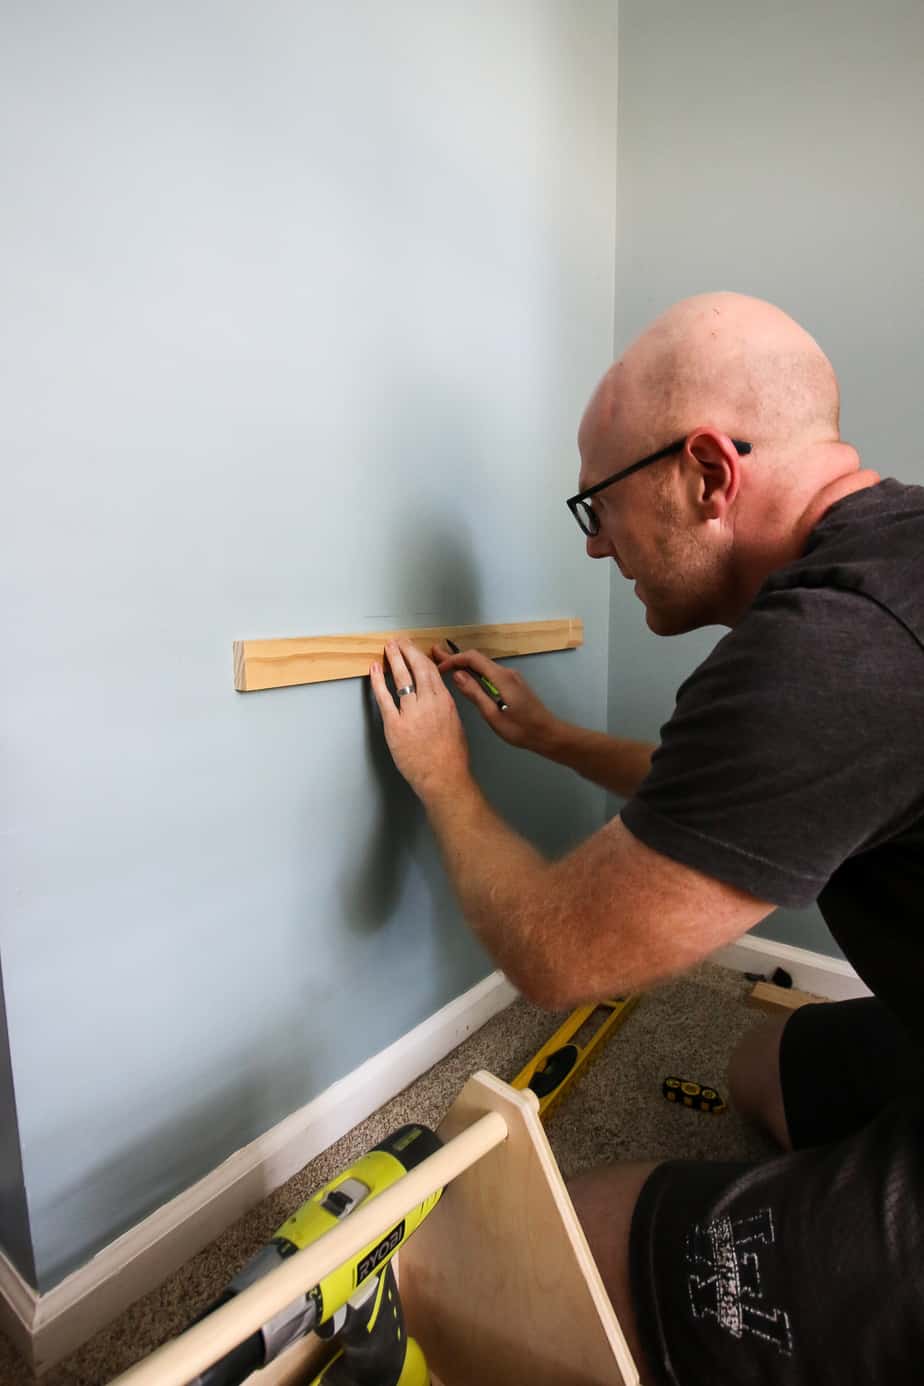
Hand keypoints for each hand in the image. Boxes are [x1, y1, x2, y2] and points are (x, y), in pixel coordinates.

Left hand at [370, 640, 471, 802]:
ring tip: (388, 648)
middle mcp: (429, 703)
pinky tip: (374, 670)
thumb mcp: (455, 724)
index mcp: (445, 702)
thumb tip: (435, 697)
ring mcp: (411, 713)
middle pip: (417, 668)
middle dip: (407, 651)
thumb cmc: (451, 758)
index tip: (414, 649)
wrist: (443, 778)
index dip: (420, 656)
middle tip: (399, 642)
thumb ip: (443, 707)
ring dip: (393, 659)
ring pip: (401, 678)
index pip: (432, 671)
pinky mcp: (395, 726)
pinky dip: (378, 681)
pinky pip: (384, 698)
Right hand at [431, 643, 560, 753]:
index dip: (454, 659)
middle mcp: (506, 672)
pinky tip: (466, 678)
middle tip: (436, 656)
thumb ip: (474, 693)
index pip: (473, 658)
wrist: (548, 734)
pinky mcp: (513, 684)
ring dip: (465, 666)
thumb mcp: (492, 715)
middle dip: (456, 658)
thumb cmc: (521, 729)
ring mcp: (511, 677)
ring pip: (484, 666)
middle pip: (478, 659)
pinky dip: (475, 673)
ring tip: (446, 667)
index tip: (439, 668)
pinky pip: (490, 673)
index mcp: (501, 678)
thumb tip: (457, 675)